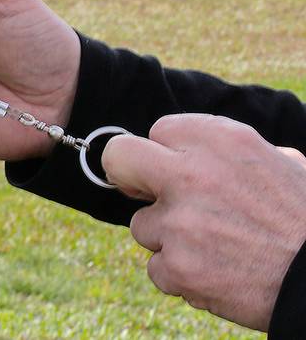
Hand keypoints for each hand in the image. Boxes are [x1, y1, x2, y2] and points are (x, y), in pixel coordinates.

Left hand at [103, 114, 305, 330]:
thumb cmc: (304, 218)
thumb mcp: (276, 162)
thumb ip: (225, 152)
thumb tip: (188, 151)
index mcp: (220, 140)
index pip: (158, 131)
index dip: (167, 153)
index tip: (176, 167)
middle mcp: (192, 174)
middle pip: (119, 158)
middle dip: (128, 175)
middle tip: (142, 190)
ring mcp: (180, 223)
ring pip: (142, 225)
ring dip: (168, 238)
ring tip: (215, 247)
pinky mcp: (179, 268)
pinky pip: (157, 268)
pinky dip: (181, 276)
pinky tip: (217, 274)